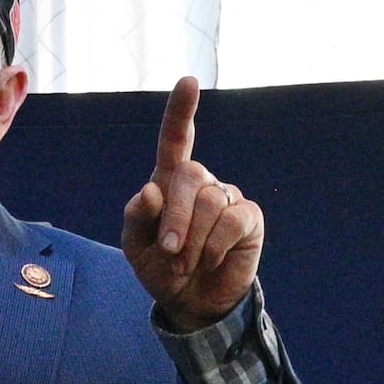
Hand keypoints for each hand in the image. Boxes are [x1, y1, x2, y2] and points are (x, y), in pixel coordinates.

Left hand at [119, 77, 262, 331]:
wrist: (190, 301)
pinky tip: (212, 260)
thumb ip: (136, 218)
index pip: (176, 139)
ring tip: (186, 262)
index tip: (189, 81)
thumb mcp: (135, 247)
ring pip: (211, 202)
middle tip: (169, 250)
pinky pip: (232, 221)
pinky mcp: (248, 218)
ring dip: (193, 240)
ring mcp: (228, 197)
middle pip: (190, 176)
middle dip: (176, 216)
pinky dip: (215, 247)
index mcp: (169, 181)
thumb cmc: (160, 268)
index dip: (181, 111)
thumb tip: (150, 191)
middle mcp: (201, 182)